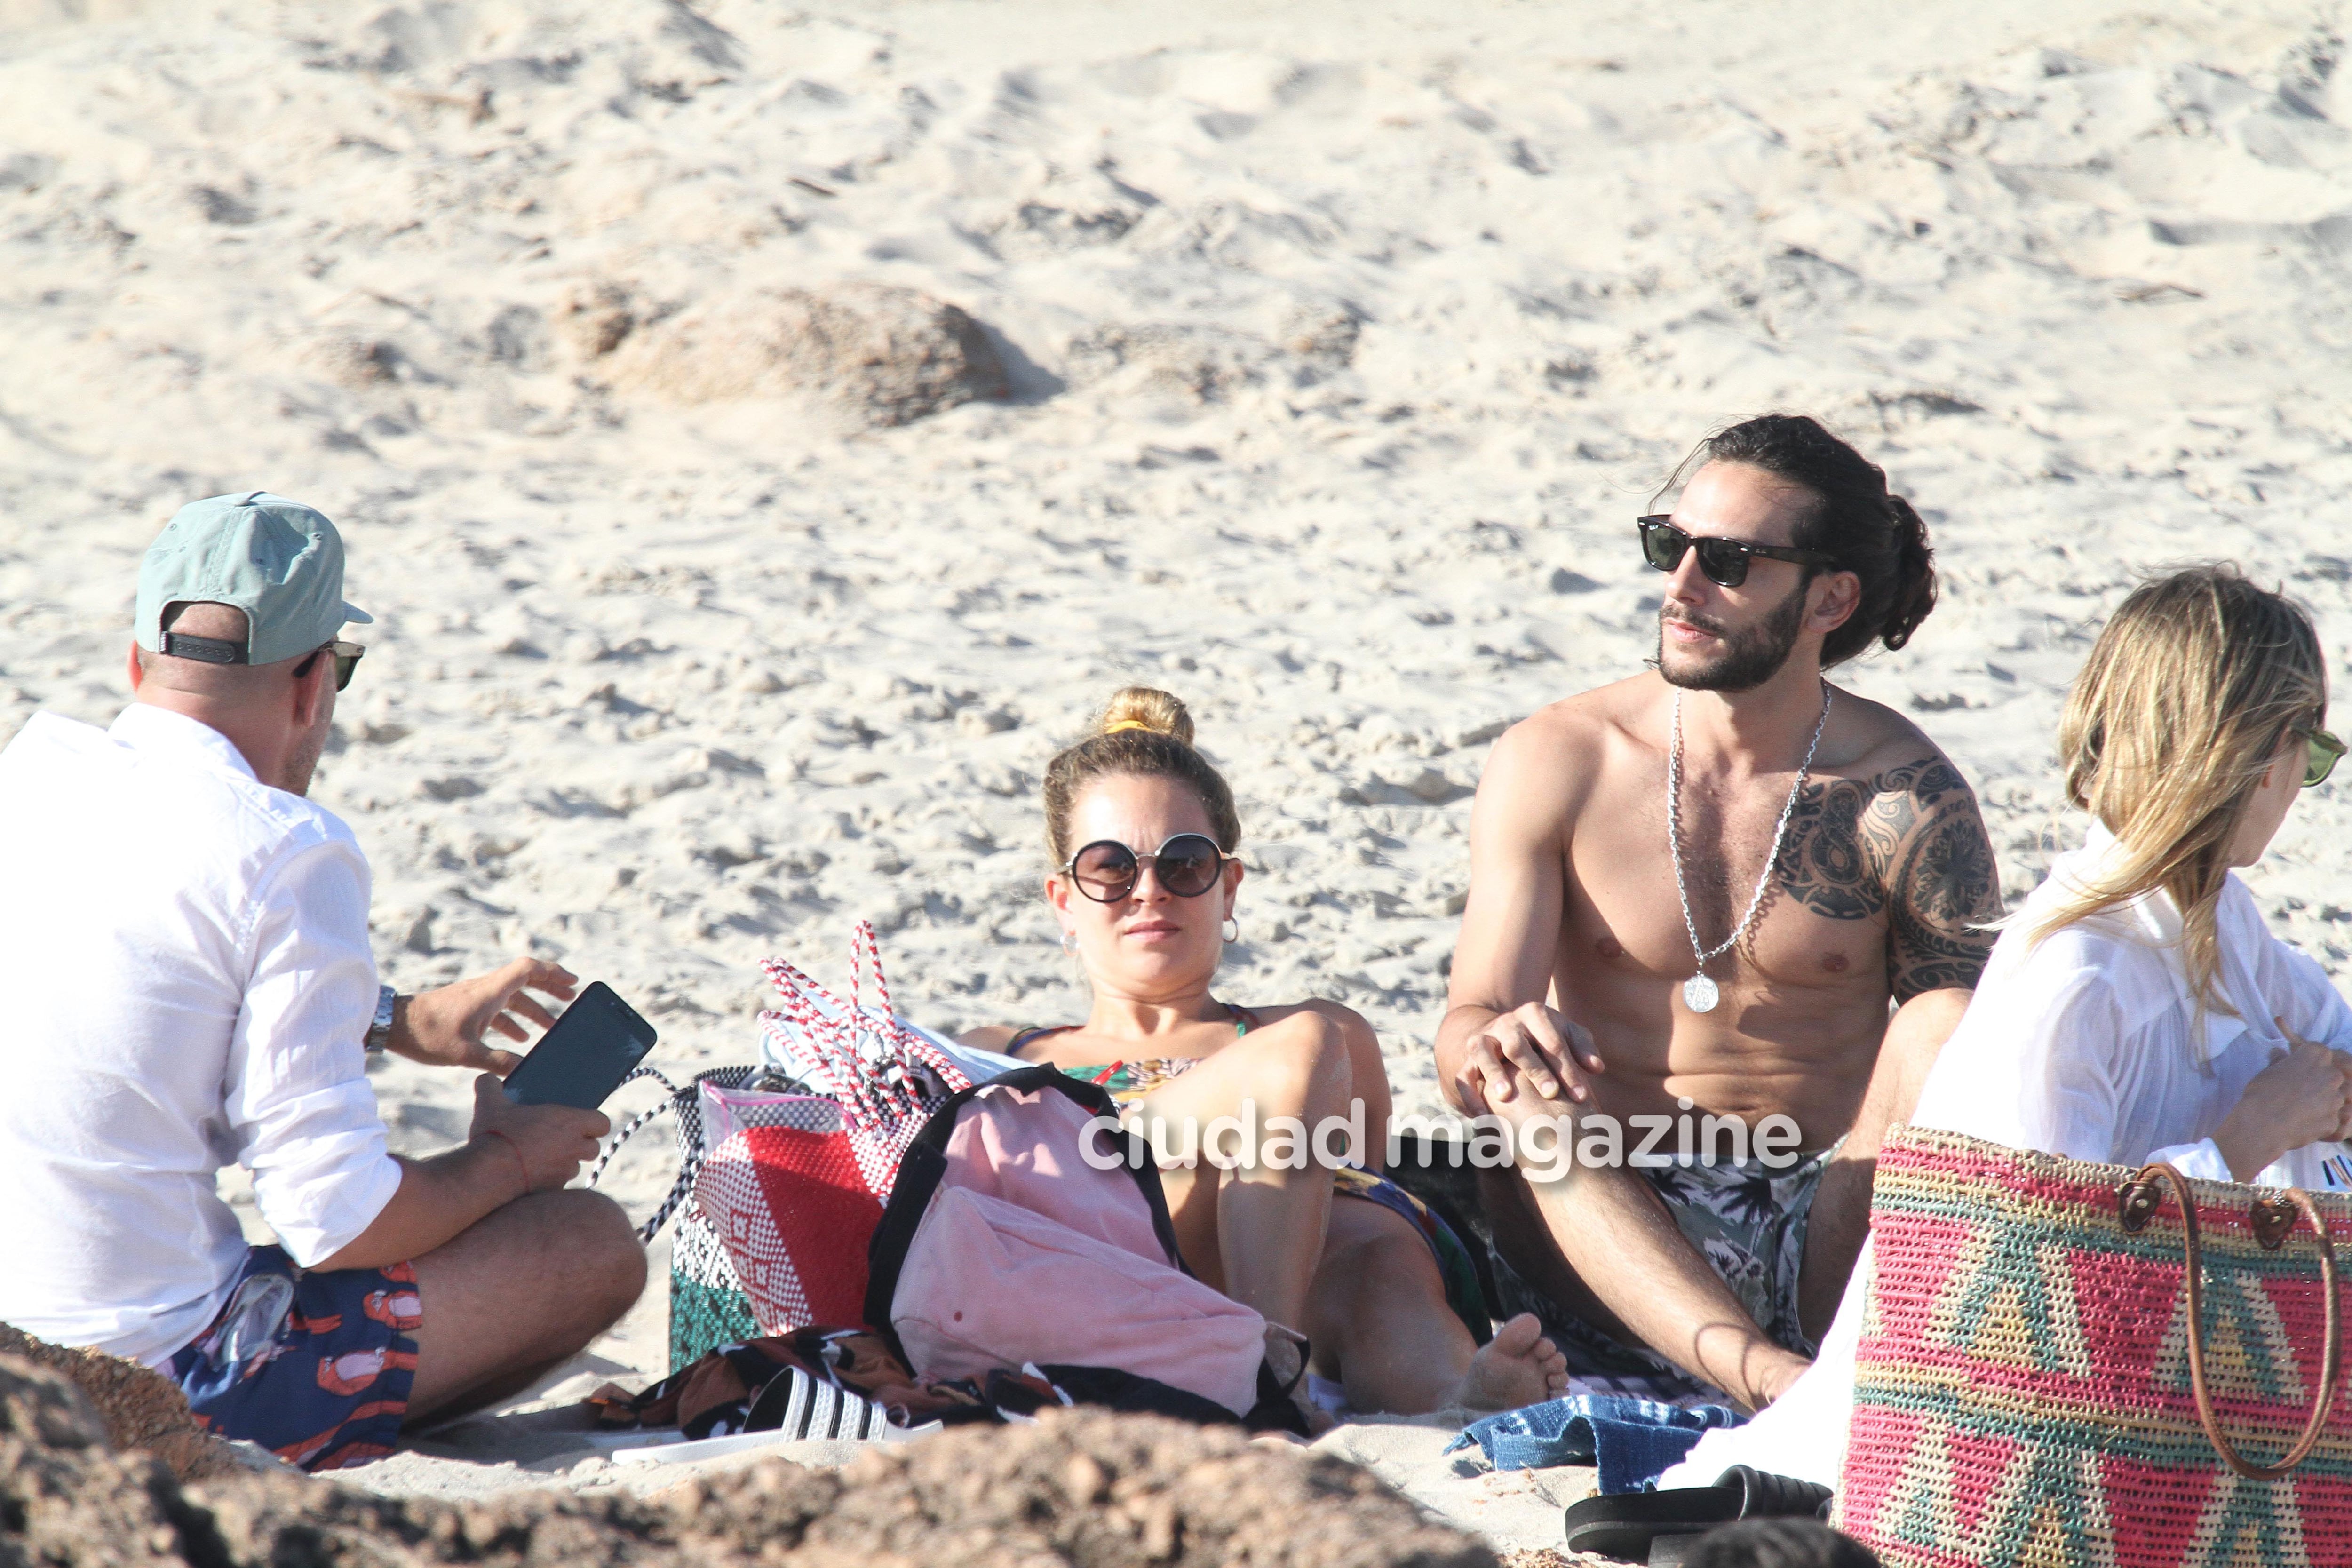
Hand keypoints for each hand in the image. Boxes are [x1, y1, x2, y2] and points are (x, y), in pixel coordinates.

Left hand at [389, 956, 579, 1075]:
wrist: (395, 1025)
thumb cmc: (428, 1034)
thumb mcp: (466, 1052)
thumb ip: (498, 1061)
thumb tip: (524, 1069)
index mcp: (490, 992)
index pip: (528, 969)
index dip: (553, 972)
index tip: (573, 982)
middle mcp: (486, 990)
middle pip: (526, 979)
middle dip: (550, 987)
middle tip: (571, 998)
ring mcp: (477, 998)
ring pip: (513, 997)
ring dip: (534, 1008)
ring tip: (552, 1026)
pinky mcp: (468, 1009)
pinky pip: (499, 1009)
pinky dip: (514, 1020)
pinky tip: (520, 1039)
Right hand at [466, 1073, 609, 1193]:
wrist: (484, 1176)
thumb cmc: (494, 1135)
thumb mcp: (489, 1103)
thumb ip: (490, 1085)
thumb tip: (486, 1078)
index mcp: (570, 1123)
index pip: (602, 1123)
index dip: (593, 1123)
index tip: (580, 1122)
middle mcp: (574, 1149)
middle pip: (593, 1148)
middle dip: (580, 1145)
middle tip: (559, 1140)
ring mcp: (565, 1173)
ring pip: (574, 1168)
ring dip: (563, 1163)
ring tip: (539, 1157)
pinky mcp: (552, 1193)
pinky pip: (558, 1186)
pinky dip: (548, 1181)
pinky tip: (528, 1176)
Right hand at [1452, 1002, 1604, 1115]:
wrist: (1503, 1032)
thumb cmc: (1545, 1038)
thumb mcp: (1565, 1035)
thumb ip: (1582, 1048)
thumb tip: (1596, 1068)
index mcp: (1534, 1014)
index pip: (1553, 1042)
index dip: (1569, 1069)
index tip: (1582, 1096)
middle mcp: (1506, 1023)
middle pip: (1518, 1045)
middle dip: (1535, 1070)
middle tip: (1552, 1094)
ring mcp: (1484, 1039)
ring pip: (1482, 1051)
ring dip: (1493, 1073)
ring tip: (1505, 1097)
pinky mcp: (1467, 1058)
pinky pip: (1463, 1074)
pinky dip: (1470, 1094)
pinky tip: (1483, 1117)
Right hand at [2212, 1021, 2351, 1180]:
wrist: (2258, 1126)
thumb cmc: (2258, 1094)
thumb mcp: (2267, 1070)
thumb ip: (2280, 1061)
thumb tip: (2280, 1052)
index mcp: (2315, 1054)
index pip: (2325, 1053)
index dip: (2317, 1062)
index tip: (2308, 1071)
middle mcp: (2332, 1074)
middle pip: (2339, 1076)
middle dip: (2327, 1085)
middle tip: (2308, 1094)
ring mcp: (2336, 1098)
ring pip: (2340, 1100)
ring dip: (2328, 1106)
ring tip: (2306, 1113)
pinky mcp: (2336, 1121)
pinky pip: (2337, 1122)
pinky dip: (2327, 1126)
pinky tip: (2309, 1129)